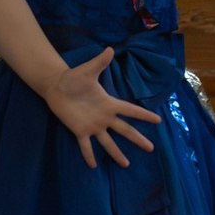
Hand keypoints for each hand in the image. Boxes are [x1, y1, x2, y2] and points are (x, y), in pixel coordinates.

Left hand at [38, 47, 163, 168]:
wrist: (55, 86)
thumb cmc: (72, 78)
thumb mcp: (87, 70)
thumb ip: (99, 62)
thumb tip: (110, 48)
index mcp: (108, 103)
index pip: (130, 110)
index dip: (143, 115)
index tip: (158, 121)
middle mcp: (104, 117)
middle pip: (124, 130)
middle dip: (137, 139)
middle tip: (151, 148)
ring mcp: (92, 125)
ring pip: (108, 142)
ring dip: (116, 153)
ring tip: (126, 164)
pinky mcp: (79, 130)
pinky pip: (85, 145)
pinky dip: (88, 155)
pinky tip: (93, 166)